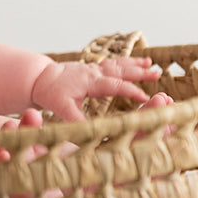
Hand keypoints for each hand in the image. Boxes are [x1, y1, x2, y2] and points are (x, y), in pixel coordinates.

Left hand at [31, 57, 160, 121]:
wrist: (40, 78)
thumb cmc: (51, 94)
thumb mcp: (62, 110)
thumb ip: (77, 122)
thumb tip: (91, 135)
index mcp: (89, 82)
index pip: (114, 85)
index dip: (130, 91)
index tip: (145, 97)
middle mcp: (94, 72)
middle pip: (120, 70)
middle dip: (139, 73)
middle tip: (157, 74)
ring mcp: (94, 68)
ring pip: (118, 64)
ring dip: (136, 65)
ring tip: (152, 65)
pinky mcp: (93, 69)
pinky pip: (114, 64)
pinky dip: (127, 62)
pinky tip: (137, 63)